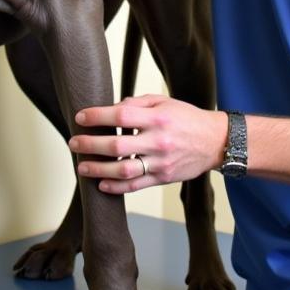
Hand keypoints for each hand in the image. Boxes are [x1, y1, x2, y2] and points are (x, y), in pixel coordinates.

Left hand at [69, 96, 228, 193]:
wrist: (216, 142)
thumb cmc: (188, 119)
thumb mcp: (165, 102)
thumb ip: (138, 102)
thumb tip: (113, 107)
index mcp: (158, 118)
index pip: (121, 115)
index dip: (97, 116)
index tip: (80, 117)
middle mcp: (158, 141)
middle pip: (117, 144)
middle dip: (90, 144)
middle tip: (73, 143)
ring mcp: (161, 162)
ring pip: (123, 170)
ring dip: (98, 169)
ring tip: (81, 166)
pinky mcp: (163, 178)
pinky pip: (136, 186)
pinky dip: (116, 188)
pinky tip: (101, 184)